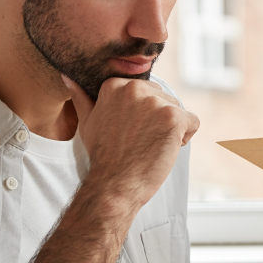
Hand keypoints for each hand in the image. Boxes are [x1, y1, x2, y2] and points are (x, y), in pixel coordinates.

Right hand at [64, 76, 199, 210]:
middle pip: (164, 98)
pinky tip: (165, 149)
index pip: (146, 92)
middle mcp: (135, 88)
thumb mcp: (88, 122)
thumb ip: (82, 98)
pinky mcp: (173, 117)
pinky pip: (193, 122)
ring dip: (171, 130)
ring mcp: (155, 102)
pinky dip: (185, 138)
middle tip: (140, 141)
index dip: (143, 115)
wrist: (114, 184)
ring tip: (150, 146)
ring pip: (178, 110)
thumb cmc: (103, 156)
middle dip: (158, 120)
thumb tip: (69, 78)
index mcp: (115, 85)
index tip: (129, 132)